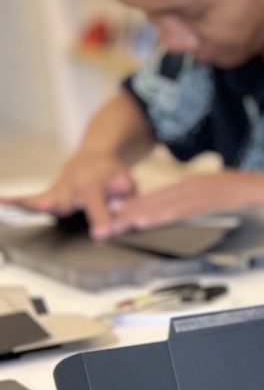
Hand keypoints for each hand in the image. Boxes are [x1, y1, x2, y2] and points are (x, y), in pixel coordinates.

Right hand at [5, 151, 135, 236]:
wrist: (95, 156)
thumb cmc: (113, 175)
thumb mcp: (126, 181)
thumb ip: (126, 188)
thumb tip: (125, 187)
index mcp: (93, 185)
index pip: (96, 202)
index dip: (99, 217)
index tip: (102, 233)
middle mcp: (71, 187)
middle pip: (64, 201)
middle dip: (59, 207)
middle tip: (54, 210)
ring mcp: (57, 190)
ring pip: (42, 199)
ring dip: (28, 204)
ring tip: (10, 205)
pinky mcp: (48, 194)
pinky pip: (28, 199)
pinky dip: (13, 201)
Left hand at [98, 171, 263, 235]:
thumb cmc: (259, 200)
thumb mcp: (229, 200)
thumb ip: (212, 206)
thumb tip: (202, 217)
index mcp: (200, 185)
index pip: (163, 196)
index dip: (140, 204)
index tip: (120, 213)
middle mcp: (195, 186)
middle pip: (157, 198)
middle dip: (131, 210)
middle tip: (107, 221)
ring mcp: (201, 193)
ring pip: (162, 203)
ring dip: (138, 214)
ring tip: (116, 224)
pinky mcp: (208, 202)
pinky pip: (178, 210)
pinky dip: (160, 215)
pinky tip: (143, 222)